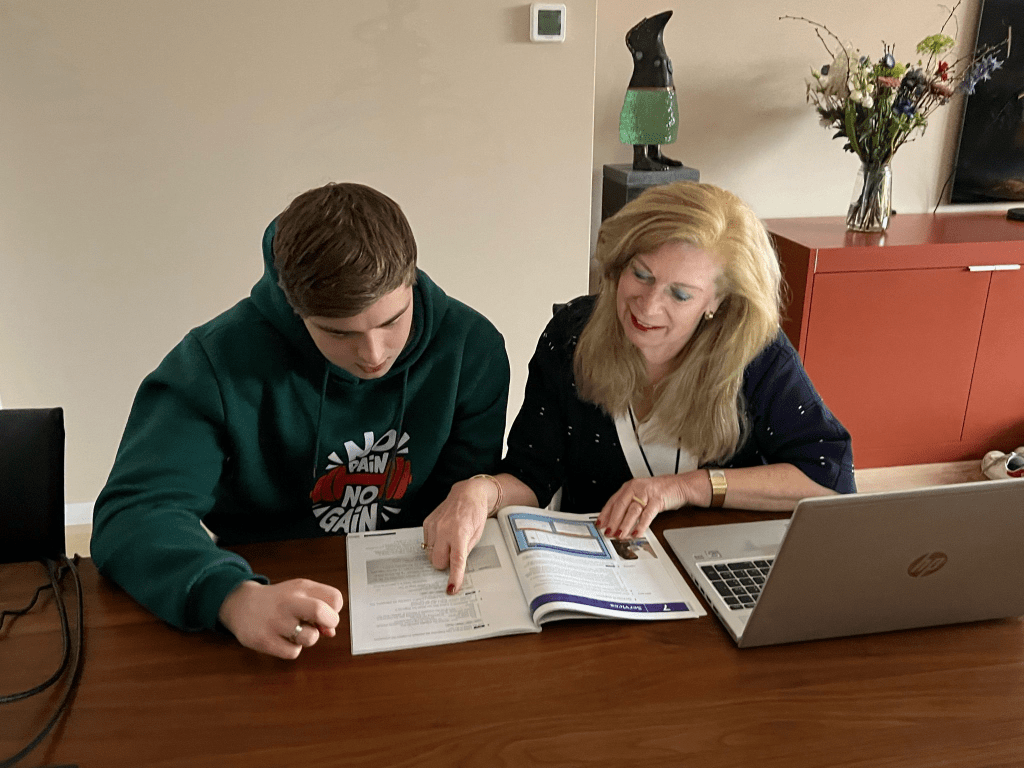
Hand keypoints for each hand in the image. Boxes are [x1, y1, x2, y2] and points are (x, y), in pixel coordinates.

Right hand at [218, 579, 343, 659]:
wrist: (241, 605)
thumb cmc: (279, 601)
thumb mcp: (301, 595)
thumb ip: (321, 608)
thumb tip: (331, 632)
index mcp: (301, 587)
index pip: (335, 598)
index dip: (335, 610)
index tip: (326, 613)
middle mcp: (288, 602)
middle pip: (321, 612)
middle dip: (329, 622)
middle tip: (320, 625)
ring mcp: (275, 622)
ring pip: (310, 638)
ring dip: (308, 638)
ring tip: (296, 631)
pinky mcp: (264, 640)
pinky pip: (293, 652)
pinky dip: (292, 649)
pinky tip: (283, 639)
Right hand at [422, 477, 495, 594]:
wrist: (468, 494)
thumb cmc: (475, 513)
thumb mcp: (476, 535)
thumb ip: (465, 552)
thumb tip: (456, 568)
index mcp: (460, 533)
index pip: (456, 561)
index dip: (454, 576)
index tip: (452, 588)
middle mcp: (444, 529)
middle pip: (437, 562)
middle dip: (445, 564)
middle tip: (454, 555)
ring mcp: (433, 526)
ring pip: (430, 554)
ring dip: (439, 554)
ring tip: (449, 542)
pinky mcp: (427, 523)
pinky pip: (426, 544)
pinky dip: (434, 545)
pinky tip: (443, 536)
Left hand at [597, 472, 703, 539]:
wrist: (679, 485)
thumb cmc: (659, 492)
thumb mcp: (640, 495)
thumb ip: (628, 506)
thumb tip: (615, 522)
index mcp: (629, 487)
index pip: (613, 501)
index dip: (605, 513)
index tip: (599, 524)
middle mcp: (636, 488)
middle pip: (620, 506)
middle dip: (613, 521)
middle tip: (608, 533)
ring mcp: (647, 493)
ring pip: (632, 511)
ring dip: (625, 525)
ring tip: (620, 535)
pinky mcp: (658, 499)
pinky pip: (647, 514)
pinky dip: (641, 525)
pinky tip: (636, 533)